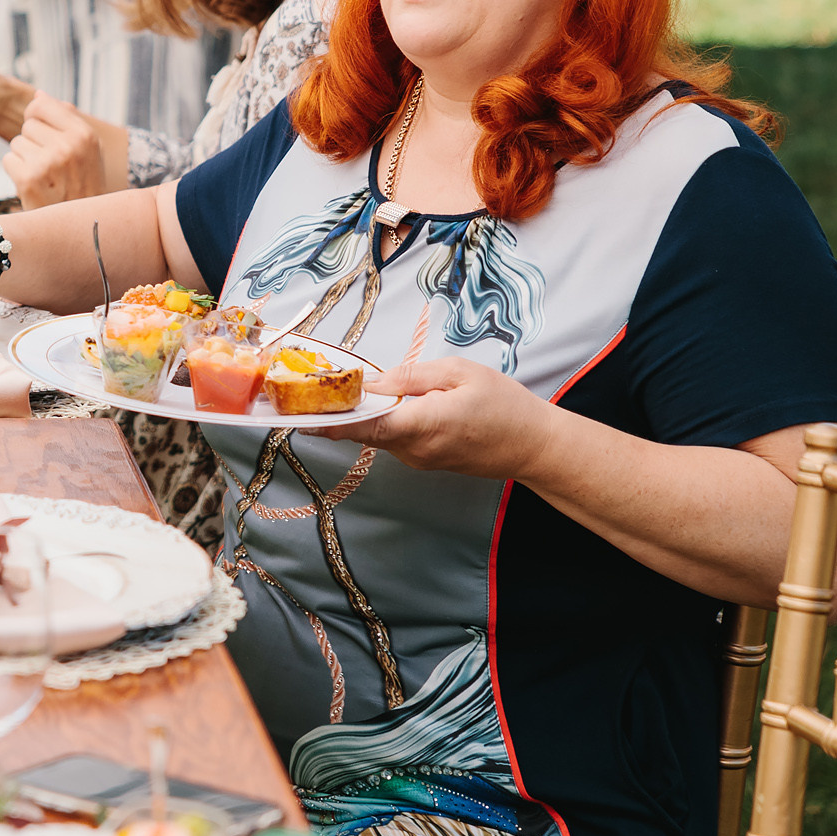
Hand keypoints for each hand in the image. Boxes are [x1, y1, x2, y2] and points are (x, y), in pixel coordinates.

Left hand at [4, 93, 109, 207]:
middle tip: (49, 163)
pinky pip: (8, 160)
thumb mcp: (88, 148)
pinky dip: (16, 172)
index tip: (43, 132)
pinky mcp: (28, 180)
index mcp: (84, 134)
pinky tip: (33, 185)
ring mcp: (47, 163)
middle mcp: (67, 146)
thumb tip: (39, 94)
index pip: (41, 105)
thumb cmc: (84, 183)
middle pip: (27, 125)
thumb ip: (66, 118)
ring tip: (44, 175)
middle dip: (33, 141)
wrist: (84, 226)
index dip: (36, 117)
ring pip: (16, 143)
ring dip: (25, 158)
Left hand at [322, 356, 558, 479]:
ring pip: (378, 434)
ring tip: (343, 390)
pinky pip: (394, 439)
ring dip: (362, 415)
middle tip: (309, 391)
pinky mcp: (425, 462)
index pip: (368, 425)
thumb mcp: (460, 373)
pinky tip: (383, 403)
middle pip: (365, 429)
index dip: (332, 420)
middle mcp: (416, 449)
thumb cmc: (505, 405)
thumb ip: (412, 376)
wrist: (535, 446)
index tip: (301, 416)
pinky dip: (382, 422)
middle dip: (339, 411)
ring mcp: (420, 460)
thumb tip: (374, 382)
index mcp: (424, 425)